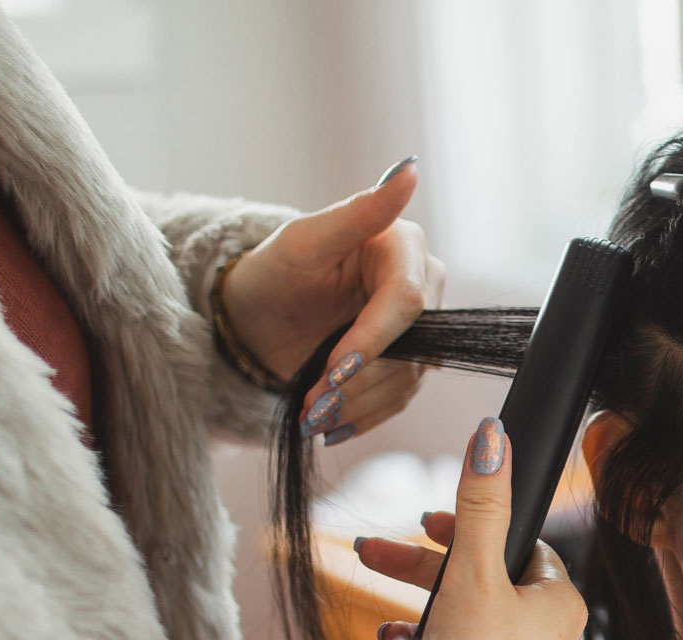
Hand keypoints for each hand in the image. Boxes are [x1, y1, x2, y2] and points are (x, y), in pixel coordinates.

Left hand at [224, 156, 444, 443]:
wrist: (259, 317)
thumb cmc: (276, 271)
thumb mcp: (306, 241)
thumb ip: (359, 211)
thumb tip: (407, 169)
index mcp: (405, 247)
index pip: (406, 300)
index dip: (373, 339)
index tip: (332, 370)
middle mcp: (423, 287)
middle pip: (414, 346)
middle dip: (360, 380)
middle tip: (312, 404)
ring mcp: (420, 330)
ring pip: (408, 380)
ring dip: (358, 405)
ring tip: (312, 417)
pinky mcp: (409, 365)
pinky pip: (399, 400)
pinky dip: (363, 417)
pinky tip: (331, 426)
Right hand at [355, 419, 586, 639]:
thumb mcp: (472, 574)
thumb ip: (480, 506)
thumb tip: (493, 436)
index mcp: (562, 604)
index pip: (521, 545)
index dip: (469, 529)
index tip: (422, 524)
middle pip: (487, 584)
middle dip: (423, 568)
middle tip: (369, 555)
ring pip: (472, 627)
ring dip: (422, 613)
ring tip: (382, 622)